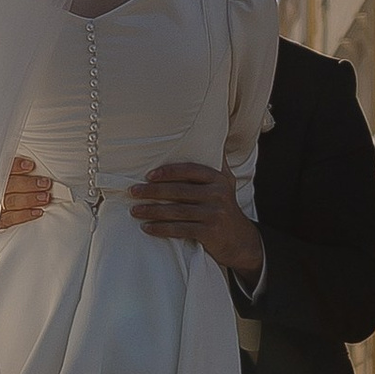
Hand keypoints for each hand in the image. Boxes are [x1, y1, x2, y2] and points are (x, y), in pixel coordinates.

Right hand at [0, 154, 52, 230]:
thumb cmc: (0, 188)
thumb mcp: (2, 176)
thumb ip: (12, 170)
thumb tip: (32, 165)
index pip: (3, 169)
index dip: (16, 166)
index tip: (30, 165)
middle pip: (9, 186)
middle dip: (28, 184)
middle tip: (45, 183)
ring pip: (11, 202)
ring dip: (30, 199)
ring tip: (45, 197)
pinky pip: (10, 219)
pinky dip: (24, 215)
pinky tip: (37, 212)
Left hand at [130, 161, 262, 283]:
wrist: (241, 240)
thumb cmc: (225, 207)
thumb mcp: (227, 182)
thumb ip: (216, 161)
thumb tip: (206, 133)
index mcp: (218, 179)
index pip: (190, 170)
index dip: (168, 172)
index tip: (148, 175)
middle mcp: (217, 194)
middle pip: (179, 191)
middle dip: (153, 191)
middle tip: (133, 191)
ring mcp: (214, 214)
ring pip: (177, 211)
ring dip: (152, 211)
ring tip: (135, 210)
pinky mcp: (209, 233)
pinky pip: (180, 229)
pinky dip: (161, 229)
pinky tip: (147, 227)